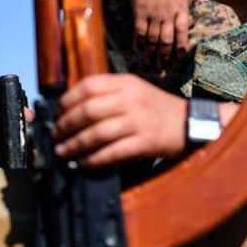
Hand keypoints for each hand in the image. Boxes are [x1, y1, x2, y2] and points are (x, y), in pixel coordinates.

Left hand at [53, 74, 186, 165]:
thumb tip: (73, 108)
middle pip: (88, 110)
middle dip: (66, 125)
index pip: (89, 86)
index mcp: (125, 83)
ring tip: (63, 152)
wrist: (190, 122)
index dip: (67, 100)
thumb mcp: (135, 90)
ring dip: (75, 145)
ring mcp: (138, 121)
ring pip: (97, 133)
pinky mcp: (144, 142)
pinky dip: (94, 159)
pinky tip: (84, 163)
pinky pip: (112, 152)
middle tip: (56, 136)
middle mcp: (130, 99)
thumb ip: (109, 94)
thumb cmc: (156, 108)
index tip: (57, 113)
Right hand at [130, 0, 197, 63]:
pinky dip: (139, 43)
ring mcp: (153, 14)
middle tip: (164, 67)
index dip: (181, 45)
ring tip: (152, 63)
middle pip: (167, 39)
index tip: (180, 56)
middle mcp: (167, 14)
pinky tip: (139, 51)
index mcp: (180, 8)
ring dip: (152, 53)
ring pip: (153, 39)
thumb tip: (204, 4)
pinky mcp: (139, 13)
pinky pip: (139, 32)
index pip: (182, 31)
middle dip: (165, 55)